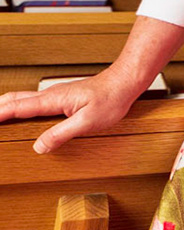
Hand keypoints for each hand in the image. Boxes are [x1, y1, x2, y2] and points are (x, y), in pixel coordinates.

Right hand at [0, 71, 144, 153]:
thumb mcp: (88, 122)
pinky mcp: (61, 97)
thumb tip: (39, 147)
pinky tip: (20, 113)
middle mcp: (50, 95)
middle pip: (13, 100)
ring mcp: (55, 94)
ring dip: (4, 107)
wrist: (125, 82)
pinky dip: (18, 106)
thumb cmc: (111, 99)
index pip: (16, 108)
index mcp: (52, 100)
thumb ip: (61, 134)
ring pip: (21, 98)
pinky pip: (33, 100)